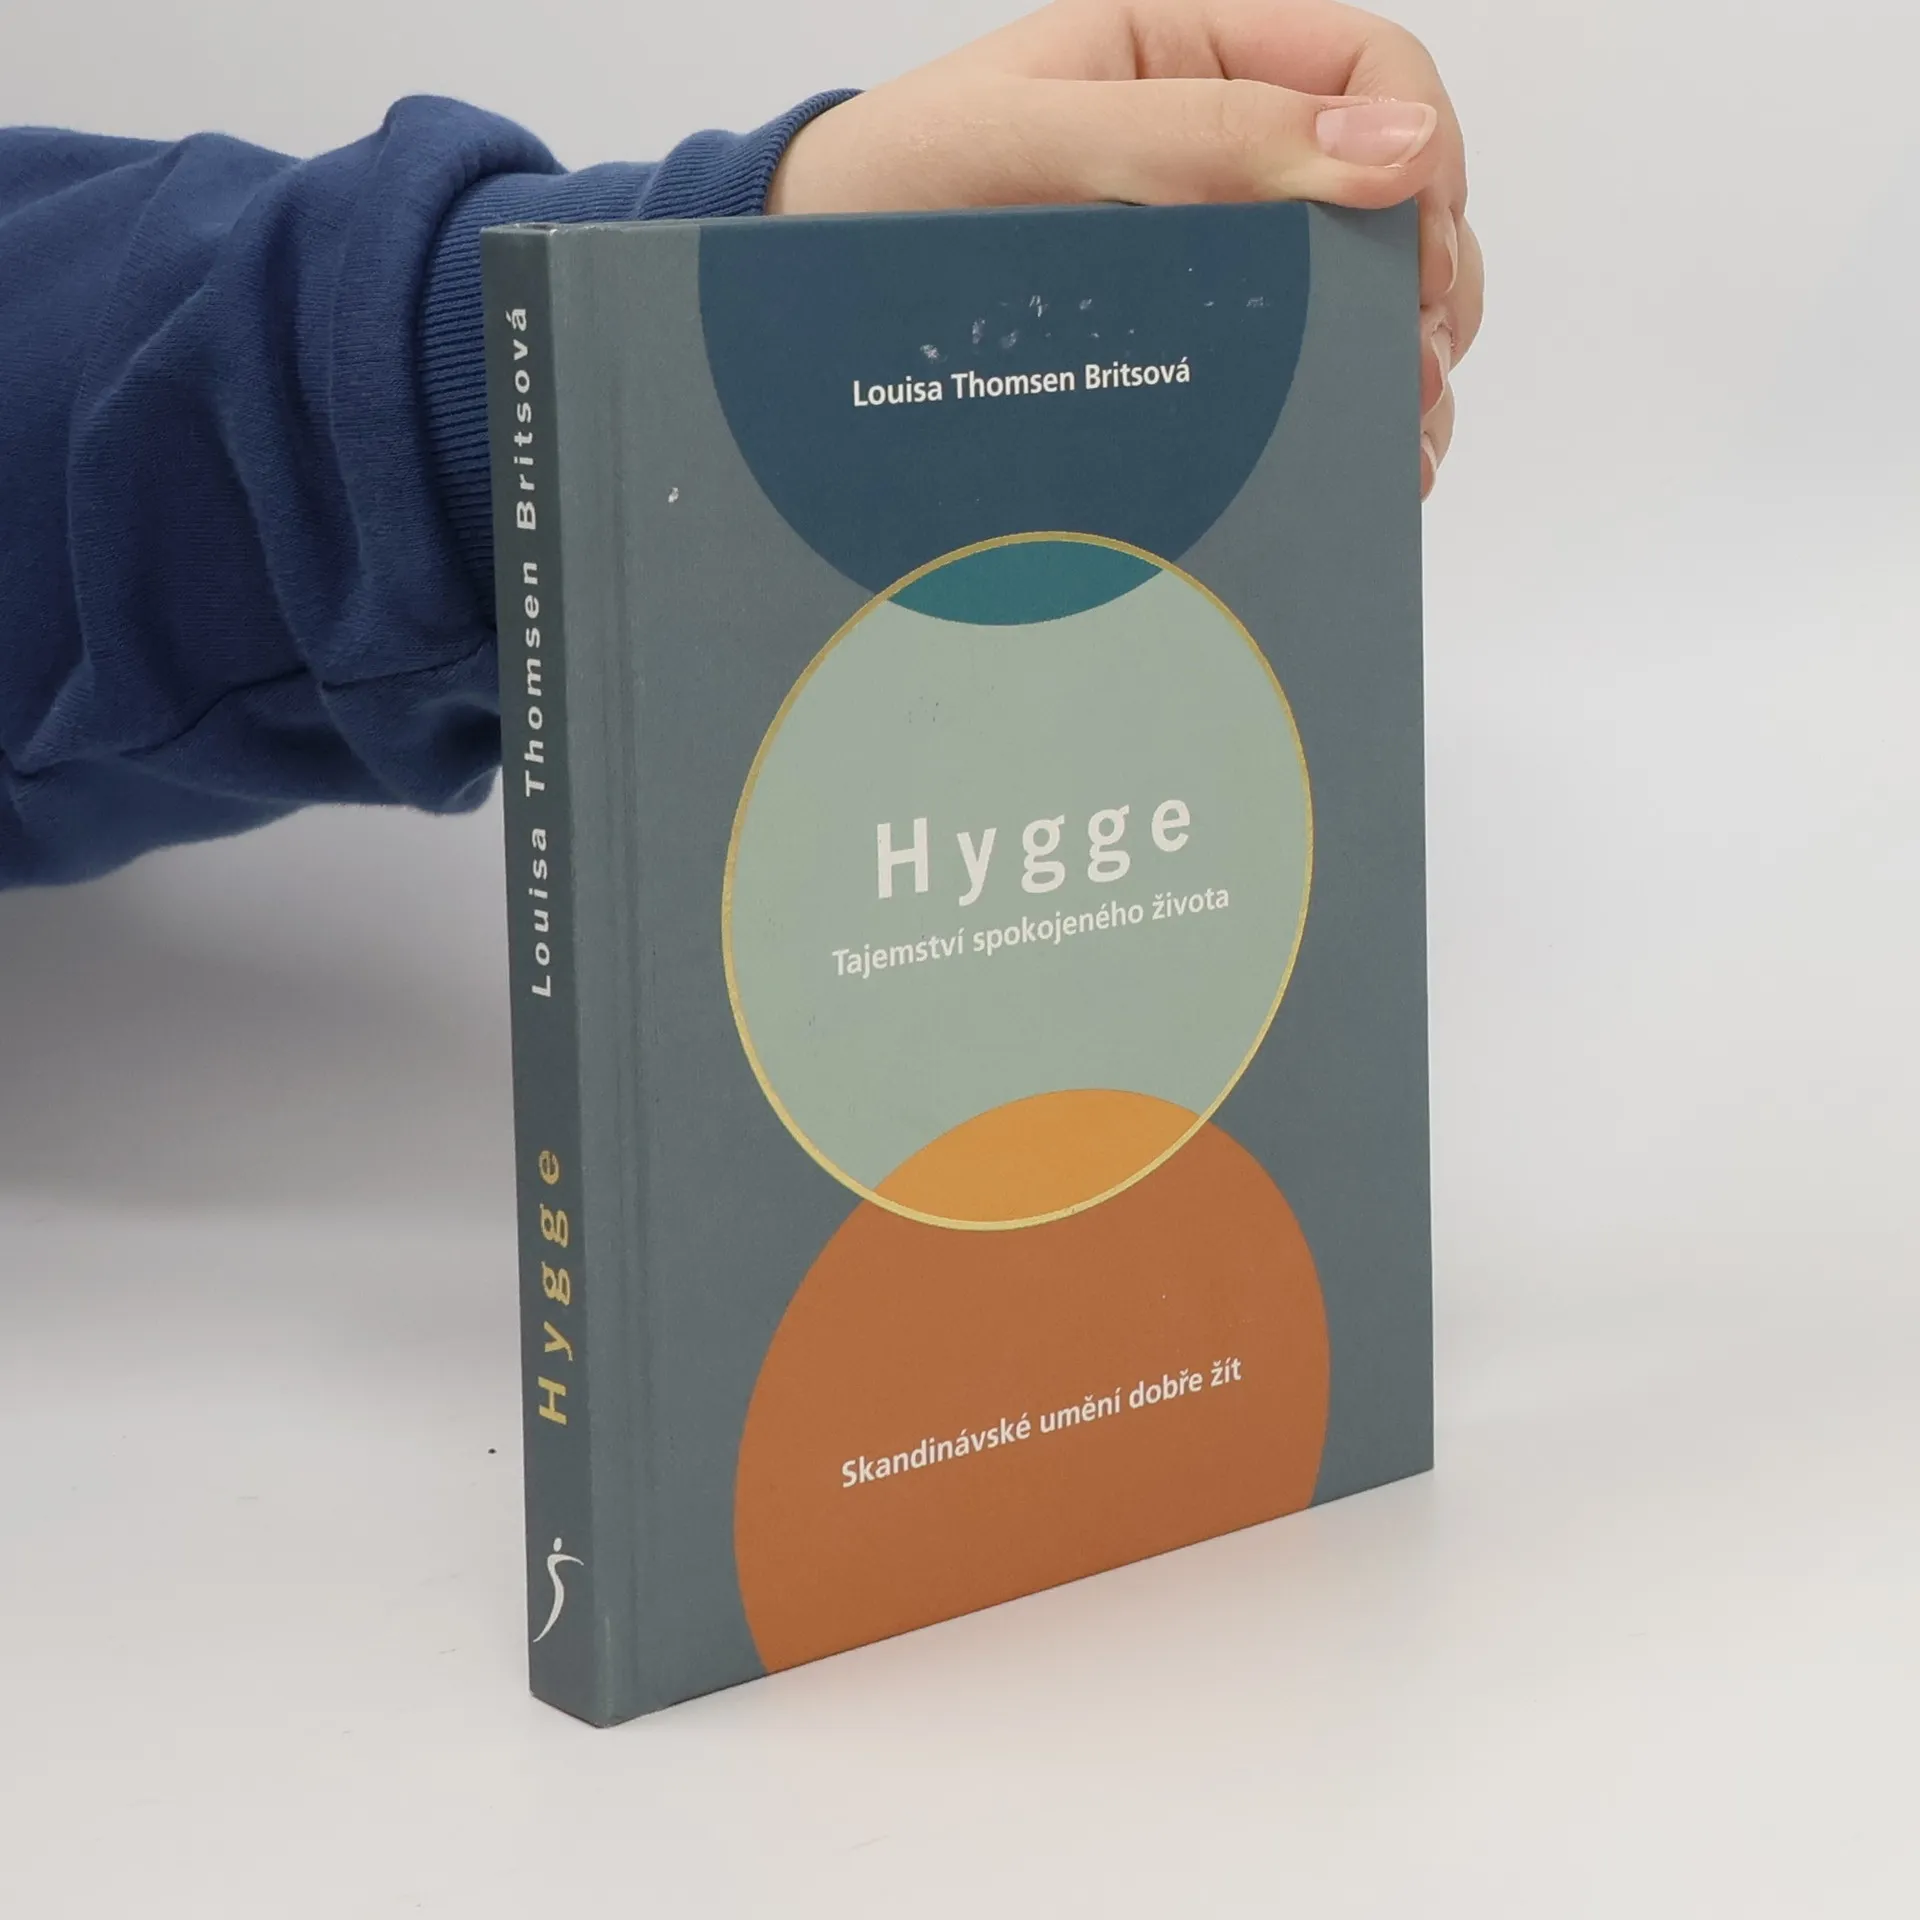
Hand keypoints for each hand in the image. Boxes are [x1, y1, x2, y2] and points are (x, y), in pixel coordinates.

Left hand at [769, 0, 1480, 497]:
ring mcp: (1207, 248)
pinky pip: (1291, 361)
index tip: (1422, 257)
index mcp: (1196, 55)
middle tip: (1416, 369)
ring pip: (1353, 286)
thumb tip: (1396, 155)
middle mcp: (1220, 148)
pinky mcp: (1183, 335)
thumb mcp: (1039, 137)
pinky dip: (1340, 407)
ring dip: (1399, 355)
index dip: (1422, 152)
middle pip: (1386, 191)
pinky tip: (1361, 456)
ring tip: (1401, 432)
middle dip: (1424, 277)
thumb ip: (1206, 136)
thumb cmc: (898, 181)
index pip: (1367, 72)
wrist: (807, 279)